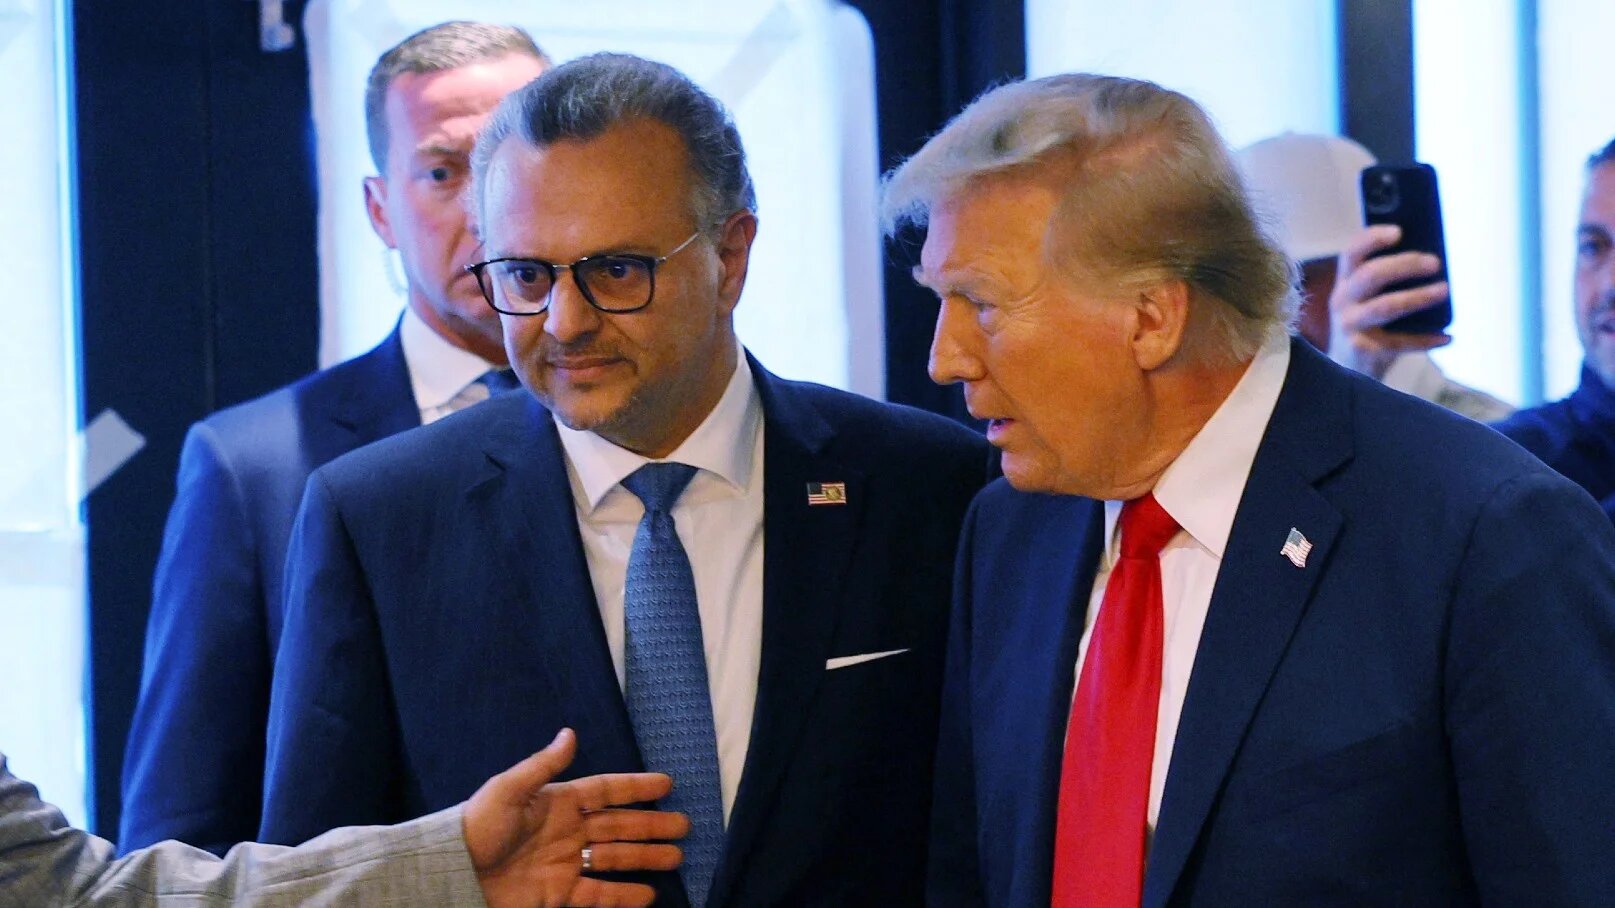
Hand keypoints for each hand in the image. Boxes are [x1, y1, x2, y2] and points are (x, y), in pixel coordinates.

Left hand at [464, 728, 687, 907]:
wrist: (455, 872)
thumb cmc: (478, 826)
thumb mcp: (509, 789)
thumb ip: (543, 765)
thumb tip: (570, 733)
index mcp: (559, 802)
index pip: (606, 791)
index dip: (635, 787)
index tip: (667, 784)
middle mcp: (569, 831)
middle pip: (620, 826)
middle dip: (652, 826)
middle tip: (684, 826)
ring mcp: (567, 863)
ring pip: (616, 858)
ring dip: (646, 858)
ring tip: (676, 858)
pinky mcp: (559, 895)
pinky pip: (599, 895)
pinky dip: (623, 896)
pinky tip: (648, 896)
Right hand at [1327, 224, 1451, 378]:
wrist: (1346, 370)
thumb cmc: (1367, 326)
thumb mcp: (1366, 299)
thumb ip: (1386, 280)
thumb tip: (1430, 260)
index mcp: (1345, 283)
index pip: (1351, 253)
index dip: (1372, 239)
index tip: (1398, 231)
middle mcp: (1342, 301)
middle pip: (1371, 275)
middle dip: (1404, 265)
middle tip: (1435, 263)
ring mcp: (1351, 326)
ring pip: (1385, 306)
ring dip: (1418, 297)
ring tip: (1444, 290)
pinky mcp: (1363, 350)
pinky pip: (1400, 342)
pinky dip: (1426, 339)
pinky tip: (1447, 337)